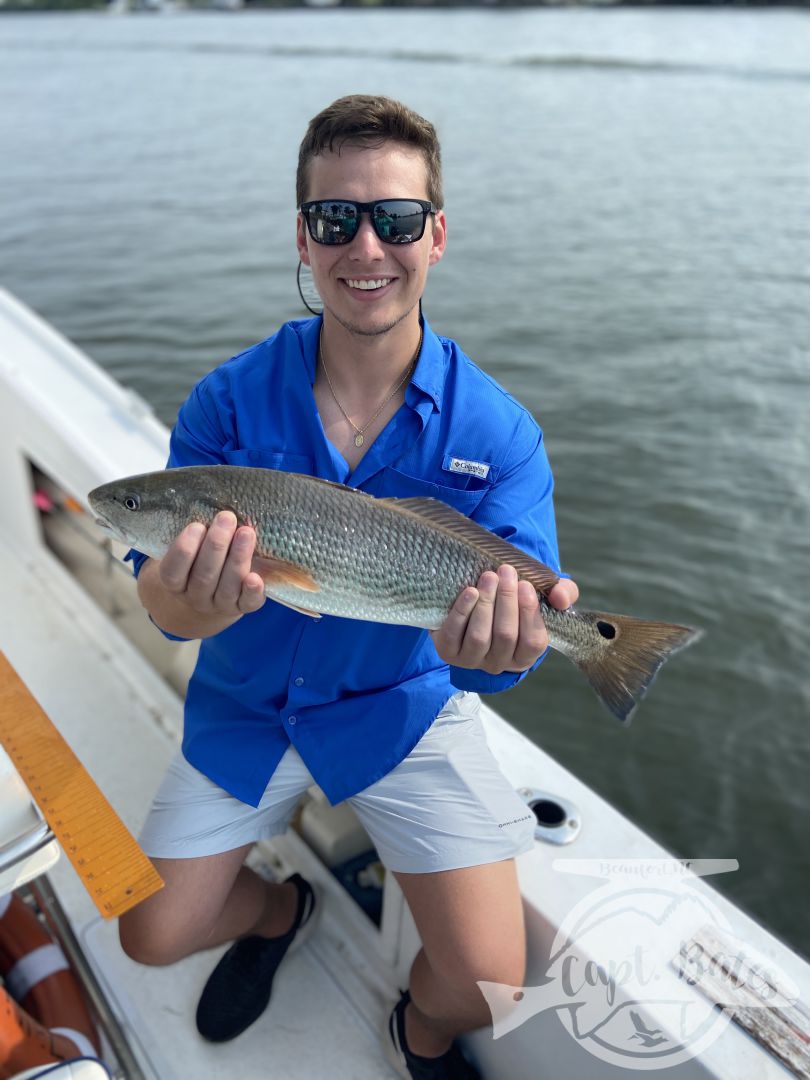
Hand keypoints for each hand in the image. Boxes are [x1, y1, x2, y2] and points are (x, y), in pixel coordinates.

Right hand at [157, 511, 265, 617]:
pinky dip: (252, 591)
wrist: (210, 594)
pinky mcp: (242, 607)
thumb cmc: (197, 560)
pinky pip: (247, 603)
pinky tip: (256, 577)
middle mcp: (195, 597)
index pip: (173, 571)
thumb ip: (192, 534)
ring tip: (246, 532)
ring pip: (227, 587)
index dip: (183, 549)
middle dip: (216, 545)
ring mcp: (219, 605)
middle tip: (227, 518)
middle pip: (204, 576)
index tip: (196, 525)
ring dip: (237, 558)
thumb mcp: (188, 548)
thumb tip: (206, 502)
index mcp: (175, 583)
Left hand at [430, 565, 579, 674]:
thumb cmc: (513, 601)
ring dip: (486, 604)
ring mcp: (472, 660)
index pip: (533, 641)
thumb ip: (562, 593)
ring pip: (480, 637)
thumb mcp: (541, 596)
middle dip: (506, 601)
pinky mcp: (449, 652)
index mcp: (524, 655)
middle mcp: (499, 663)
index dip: (529, 613)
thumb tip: (562, 598)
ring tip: (489, 577)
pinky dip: (462, 611)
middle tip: (506, 572)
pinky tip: (470, 591)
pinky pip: (454, 635)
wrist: (474, 603)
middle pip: (505, 636)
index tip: (525, 585)